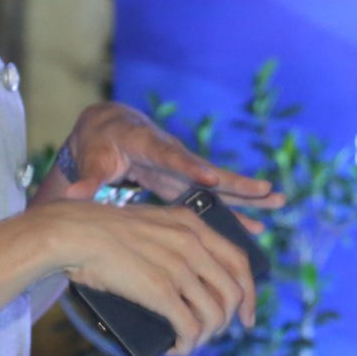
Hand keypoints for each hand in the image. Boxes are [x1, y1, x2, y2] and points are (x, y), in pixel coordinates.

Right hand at [41, 198, 256, 354]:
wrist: (75, 232)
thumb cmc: (101, 230)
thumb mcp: (150, 223)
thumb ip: (171, 240)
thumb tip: (181, 276)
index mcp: (192, 224)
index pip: (240, 261)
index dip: (249, 293)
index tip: (246, 315)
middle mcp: (193, 243)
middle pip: (234, 293)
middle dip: (229, 322)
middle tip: (213, 334)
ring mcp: (180, 267)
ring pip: (215, 314)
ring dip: (204, 337)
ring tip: (187, 342)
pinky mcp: (161, 290)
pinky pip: (190, 327)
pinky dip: (186, 345)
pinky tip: (175, 349)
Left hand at [47, 103, 283, 214]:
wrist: (110, 128)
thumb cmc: (100, 141)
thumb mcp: (92, 156)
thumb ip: (88, 176)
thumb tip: (77, 193)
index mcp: (150, 146)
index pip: (173, 157)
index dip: (191, 168)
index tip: (210, 178)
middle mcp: (175, 157)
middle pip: (210, 170)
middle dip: (237, 182)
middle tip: (267, 190)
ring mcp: (184, 171)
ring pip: (220, 185)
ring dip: (248, 197)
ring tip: (279, 203)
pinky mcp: (186, 184)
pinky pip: (214, 199)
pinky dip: (235, 211)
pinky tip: (257, 227)